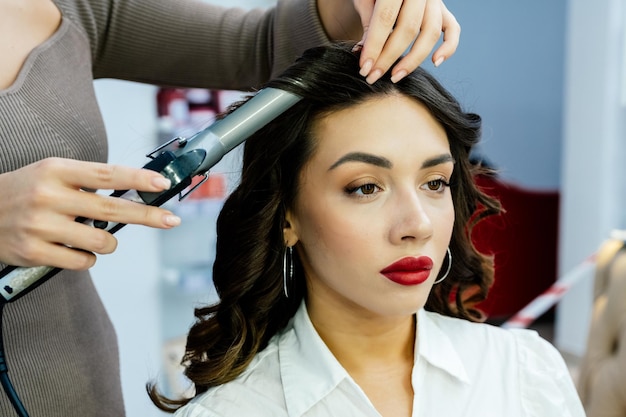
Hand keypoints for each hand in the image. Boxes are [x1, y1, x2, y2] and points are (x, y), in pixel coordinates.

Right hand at [0, 158, 180, 269]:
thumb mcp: (52, 174)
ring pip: (101, 240)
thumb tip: (135, 193)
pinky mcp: (34, 252)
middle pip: (111, 208)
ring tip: (94, 235)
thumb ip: (88, 182)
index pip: (106, 174)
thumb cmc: (25, 191)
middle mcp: (49, 196)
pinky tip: (73, 248)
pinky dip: (87, 257)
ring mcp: (40, 226)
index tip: (162, 183)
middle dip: (148, 215)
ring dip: (109, 242)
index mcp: (56, 171)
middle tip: (171, 219)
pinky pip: (82, 261)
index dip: (138, 179)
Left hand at [318, 0, 459, 83]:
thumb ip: (368, 22)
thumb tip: (362, 53)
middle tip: (373, 77)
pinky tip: (435, 62)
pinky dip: (448, 47)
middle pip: (408, 29)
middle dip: (389, 57)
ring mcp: (434, 1)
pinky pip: (452, 30)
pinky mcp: (443, 10)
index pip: (385, 18)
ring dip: (413, 60)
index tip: (364, 69)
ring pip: (431, 33)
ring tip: (395, 76)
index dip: (374, 46)